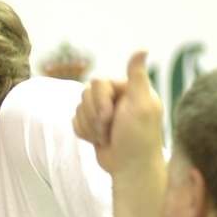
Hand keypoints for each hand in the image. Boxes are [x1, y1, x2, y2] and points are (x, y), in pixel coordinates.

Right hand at [74, 51, 164, 174]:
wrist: (129, 168)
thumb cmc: (138, 138)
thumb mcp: (140, 104)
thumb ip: (137, 76)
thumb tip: (142, 48)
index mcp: (128, 90)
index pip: (97, 83)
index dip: (99, 101)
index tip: (111, 117)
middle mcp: (116, 99)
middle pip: (85, 95)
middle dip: (93, 116)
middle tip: (108, 130)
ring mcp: (103, 113)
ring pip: (78, 109)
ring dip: (90, 126)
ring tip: (106, 138)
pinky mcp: (93, 126)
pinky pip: (75, 121)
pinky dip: (84, 133)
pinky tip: (99, 141)